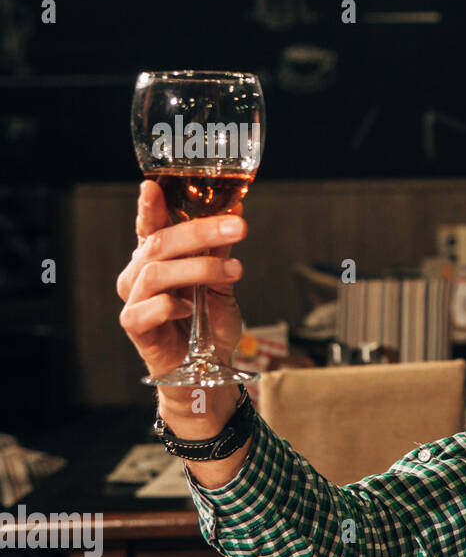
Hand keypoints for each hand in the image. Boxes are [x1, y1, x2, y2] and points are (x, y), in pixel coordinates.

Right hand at [117, 180, 247, 395]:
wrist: (206, 371)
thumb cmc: (209, 325)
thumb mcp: (223, 284)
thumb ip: (221, 253)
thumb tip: (234, 215)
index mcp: (159, 258)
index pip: (151, 226)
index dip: (149, 206)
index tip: (152, 185)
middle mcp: (141, 274)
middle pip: (160, 243)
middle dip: (200, 230)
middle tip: (238, 227)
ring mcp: (135, 300)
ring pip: (156, 272)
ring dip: (199, 267)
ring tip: (234, 272)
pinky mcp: (135, 326)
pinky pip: (148, 309)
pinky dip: (172, 305)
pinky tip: (190, 310)